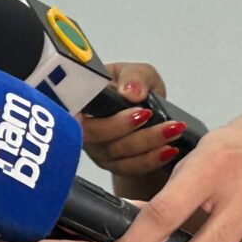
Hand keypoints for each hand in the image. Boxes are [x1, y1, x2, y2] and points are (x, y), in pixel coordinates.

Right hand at [81, 62, 182, 189]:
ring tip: (172, 128)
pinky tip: (170, 149)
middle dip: (121, 126)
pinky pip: (130, 167)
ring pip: (115, 152)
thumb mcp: (137, 73)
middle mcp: (83, 129)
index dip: (78, 114)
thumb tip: (130, 92)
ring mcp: (97, 151)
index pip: (69, 110)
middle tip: (147, 114)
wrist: (151, 115)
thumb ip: (133, 77)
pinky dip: (152, 159)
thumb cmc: (136, 89)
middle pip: (92, 134)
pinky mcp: (114, 166)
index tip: (99, 110)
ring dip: (146, 141)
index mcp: (80, 102)